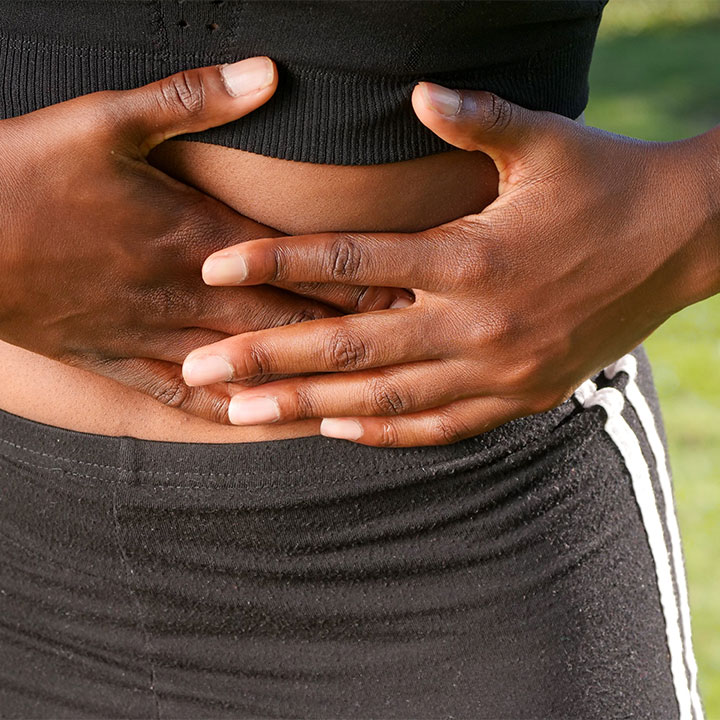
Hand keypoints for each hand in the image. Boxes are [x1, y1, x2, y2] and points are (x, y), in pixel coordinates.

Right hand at [0, 58, 405, 422]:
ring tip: (351, 394)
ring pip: (246, 363)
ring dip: (302, 378)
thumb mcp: (105, 119)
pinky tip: (260, 419)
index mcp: (190, 232)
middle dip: (346, 332)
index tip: (401, 289)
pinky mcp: (120, 359)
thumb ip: (193, 98)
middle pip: (283, 319)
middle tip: (402, 345)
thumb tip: (268, 73)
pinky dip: (228, 408)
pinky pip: (185, 395)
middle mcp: (184, 291)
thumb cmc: (26, 174)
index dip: (350, 279)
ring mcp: (153, 333)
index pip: (291, 264)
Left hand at [182, 82, 718, 444]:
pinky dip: (385, 430)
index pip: (353, 261)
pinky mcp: (521, 397)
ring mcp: (499, 371)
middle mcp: (478, 323)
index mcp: (473, 255)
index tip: (214, 271)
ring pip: (385, 397)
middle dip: (268, 358)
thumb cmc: (608, 183)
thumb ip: (477, 118)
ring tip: (244, 415)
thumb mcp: (548, 140)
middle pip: (351, 345)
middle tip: (199, 372)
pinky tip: (337, 429)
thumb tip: (415, 92)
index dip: (278, 263)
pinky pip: (440, 425)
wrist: (685, 241)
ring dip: (309, 405)